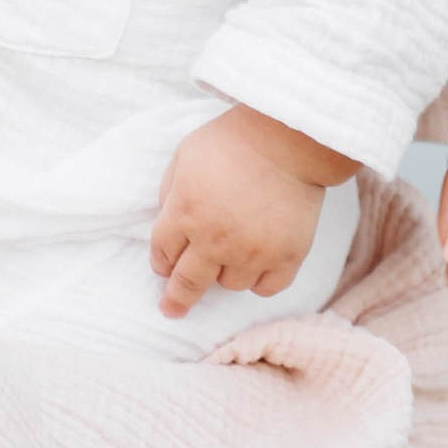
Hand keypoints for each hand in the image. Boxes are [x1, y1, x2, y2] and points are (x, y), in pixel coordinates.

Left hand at [149, 106, 352, 318]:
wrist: (287, 138)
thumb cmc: (232, 141)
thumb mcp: (185, 155)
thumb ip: (171, 191)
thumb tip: (168, 218)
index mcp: (184, 213)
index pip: (163, 252)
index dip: (161, 261)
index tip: (163, 267)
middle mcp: (214, 240)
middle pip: (188, 283)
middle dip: (176, 299)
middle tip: (172, 309)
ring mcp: (251, 251)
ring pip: (229, 286)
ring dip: (224, 273)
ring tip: (232, 252)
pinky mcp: (286, 256)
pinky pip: (266, 288)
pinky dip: (259, 280)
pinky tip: (256, 266)